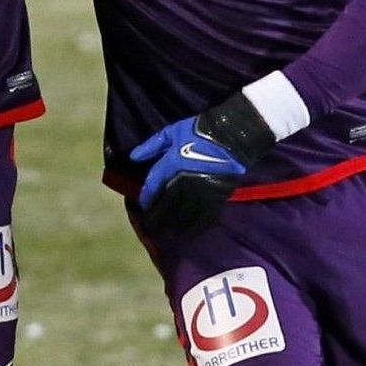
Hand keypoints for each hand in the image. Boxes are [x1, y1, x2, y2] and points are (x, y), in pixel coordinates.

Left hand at [129, 92, 274, 236]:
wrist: (232, 135)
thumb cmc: (198, 131)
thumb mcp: (170, 132)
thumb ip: (151, 146)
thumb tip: (133, 157)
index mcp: (172, 164)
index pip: (155, 185)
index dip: (148, 197)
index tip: (143, 206)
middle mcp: (186, 179)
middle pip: (168, 203)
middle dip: (158, 216)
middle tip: (152, 227)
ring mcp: (203, 188)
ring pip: (185, 212)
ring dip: (175, 224)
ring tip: (167, 234)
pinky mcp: (219, 194)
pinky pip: (206, 214)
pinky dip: (197, 224)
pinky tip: (190, 232)